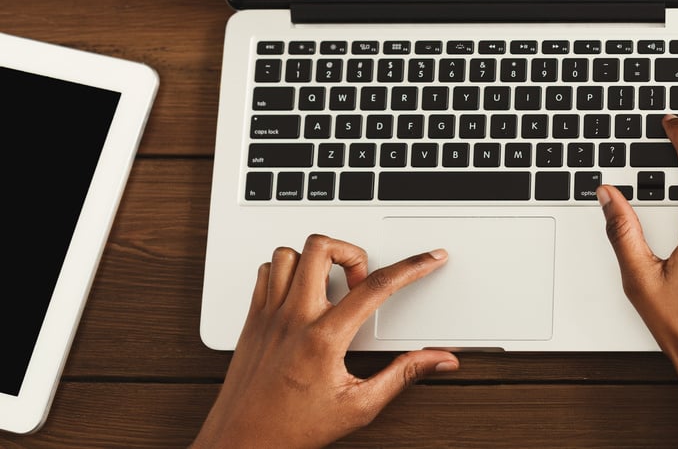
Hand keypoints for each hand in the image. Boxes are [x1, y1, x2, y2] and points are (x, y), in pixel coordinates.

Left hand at [192, 234, 458, 448]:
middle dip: (353, 252)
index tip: (429, 259)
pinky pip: (265, 272)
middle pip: (323, 248)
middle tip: (362, 280)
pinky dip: (286, 271)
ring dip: (316, 259)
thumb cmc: (292, 428)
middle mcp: (293, 318)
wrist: (241, 442)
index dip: (412, 267)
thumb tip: (435, 360)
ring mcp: (269, 315)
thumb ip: (402, 375)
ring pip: (289, 253)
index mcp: (324, 338)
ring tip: (331, 283)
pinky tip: (301, 292)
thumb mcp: (359, 406)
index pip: (376, 287)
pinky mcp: (252, 319)